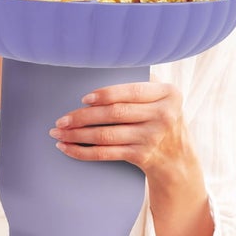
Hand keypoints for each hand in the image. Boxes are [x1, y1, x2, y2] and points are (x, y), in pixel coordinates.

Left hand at [49, 79, 186, 181]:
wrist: (178, 160)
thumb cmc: (160, 121)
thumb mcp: (162, 99)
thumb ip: (141, 86)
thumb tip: (99, 75)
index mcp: (168, 94)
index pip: (131, 92)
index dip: (106, 94)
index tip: (84, 98)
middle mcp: (164, 116)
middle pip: (115, 114)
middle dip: (82, 116)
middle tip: (61, 120)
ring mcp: (153, 138)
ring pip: (106, 135)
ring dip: (77, 135)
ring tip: (58, 133)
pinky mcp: (142, 157)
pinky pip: (106, 153)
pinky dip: (83, 152)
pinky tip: (67, 148)